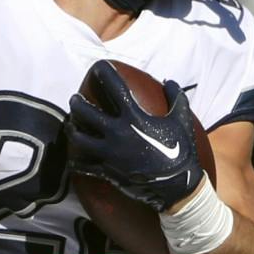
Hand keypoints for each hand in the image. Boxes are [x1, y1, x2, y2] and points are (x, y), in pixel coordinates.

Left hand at [66, 60, 203, 211]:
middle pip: (85, 113)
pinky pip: (83, 165)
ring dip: (72, 129)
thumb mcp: (181, 120)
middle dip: (77, 103)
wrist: (176, 186)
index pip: (115, 88)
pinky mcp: (106, 171)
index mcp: (134, 118)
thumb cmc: (179, 151)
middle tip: (74, 99)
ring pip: (79, 138)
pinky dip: (76, 161)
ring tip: (71, 125)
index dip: (104, 74)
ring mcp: (109, 153)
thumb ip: (176, 97)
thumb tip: (169, 81)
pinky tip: (73, 157)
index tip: (98, 66)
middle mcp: (117, 133)